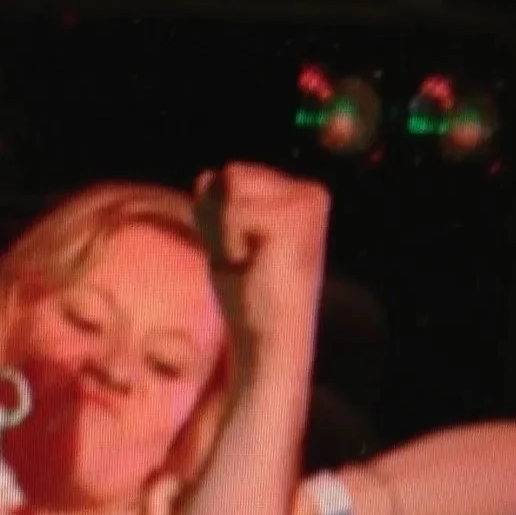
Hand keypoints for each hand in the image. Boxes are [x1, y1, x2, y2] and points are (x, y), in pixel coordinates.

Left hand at [193, 163, 329, 374]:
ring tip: (248, 261)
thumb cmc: (250, 295)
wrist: (269, 339)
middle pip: (226, 175)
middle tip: (244, 260)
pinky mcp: (294, 216)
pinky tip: (250, 264)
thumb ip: (220, 205)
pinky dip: (227, 240)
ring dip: (222, 229)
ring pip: (228, 185)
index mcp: (299, 193)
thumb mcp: (231, 238)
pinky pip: (230, 209)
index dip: (216, 218)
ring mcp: (306, 200)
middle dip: (218, 219)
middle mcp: (310, 190)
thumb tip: (205, 175)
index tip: (243, 254)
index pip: (227, 176)